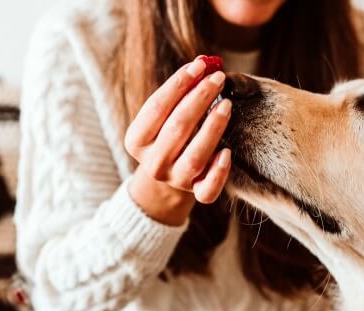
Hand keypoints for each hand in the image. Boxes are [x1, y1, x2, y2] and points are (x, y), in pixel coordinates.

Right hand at [125, 57, 231, 224]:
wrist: (172, 176)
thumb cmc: (171, 134)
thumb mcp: (166, 115)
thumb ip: (181, 91)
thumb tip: (204, 63)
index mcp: (136, 141)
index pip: (156, 108)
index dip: (178, 85)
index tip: (199, 66)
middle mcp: (152, 164)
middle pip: (177, 128)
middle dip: (199, 99)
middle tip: (218, 78)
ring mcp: (174, 180)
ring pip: (195, 156)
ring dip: (212, 128)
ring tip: (227, 105)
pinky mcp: (196, 194)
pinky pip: (208, 190)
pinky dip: (219, 172)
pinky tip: (227, 152)